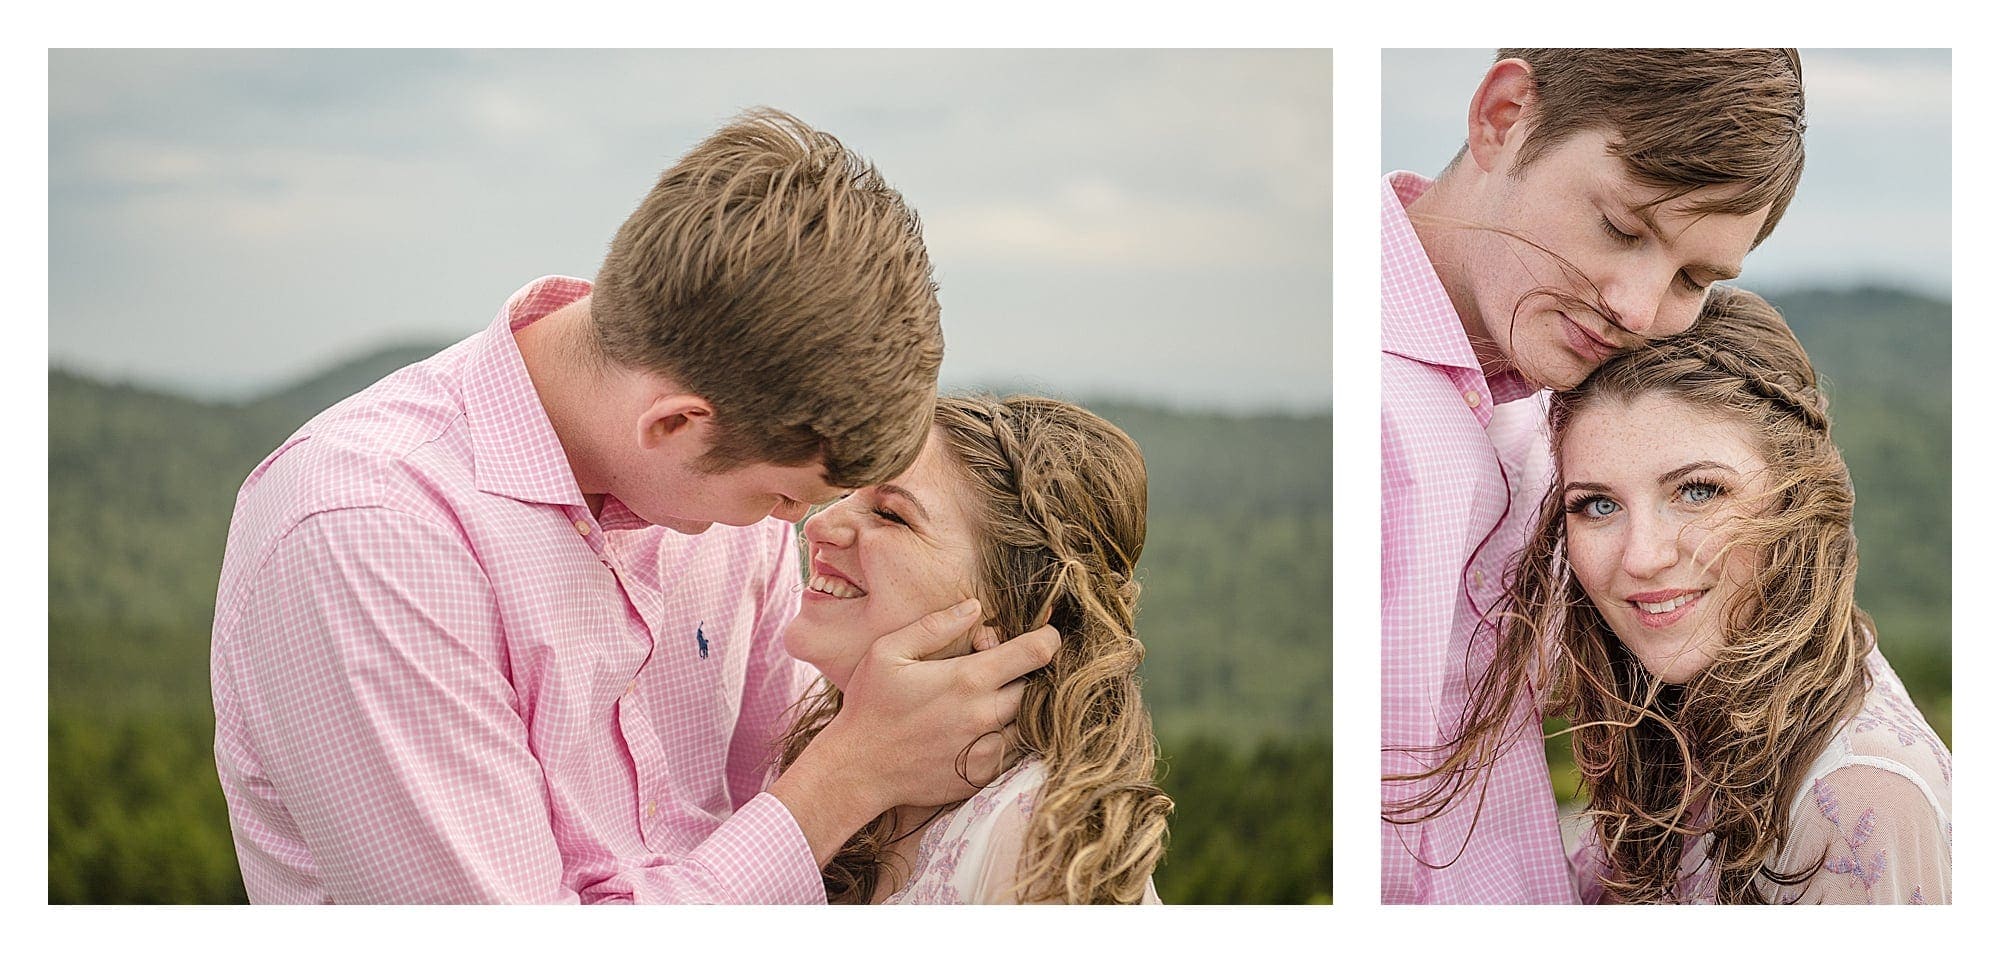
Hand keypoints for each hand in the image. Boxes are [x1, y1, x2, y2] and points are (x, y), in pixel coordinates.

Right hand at [825, 597, 1058, 810]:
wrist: (858, 769)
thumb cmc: (869, 706)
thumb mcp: (889, 652)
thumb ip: (936, 626)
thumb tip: (975, 608)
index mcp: (968, 679)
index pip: (1036, 653)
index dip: (1048, 638)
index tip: (1045, 635)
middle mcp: (985, 715)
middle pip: (1038, 687)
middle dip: (1030, 673)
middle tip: (1005, 668)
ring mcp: (987, 749)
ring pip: (1032, 722)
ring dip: (1024, 706)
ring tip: (995, 696)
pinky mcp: (983, 775)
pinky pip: (1017, 752)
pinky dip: (1012, 736)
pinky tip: (986, 726)